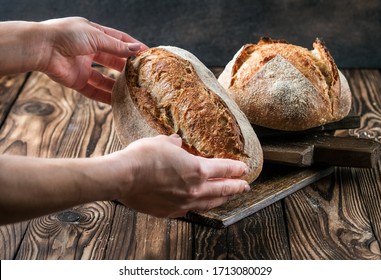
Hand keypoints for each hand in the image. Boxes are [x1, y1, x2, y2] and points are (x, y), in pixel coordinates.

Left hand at [38, 17, 147, 103]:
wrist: (41, 48)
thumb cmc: (66, 35)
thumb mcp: (96, 37)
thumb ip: (117, 46)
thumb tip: (137, 49)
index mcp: (93, 34)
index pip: (118, 40)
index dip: (132, 46)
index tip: (147, 54)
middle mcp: (89, 50)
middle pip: (113, 60)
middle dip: (127, 67)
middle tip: (142, 74)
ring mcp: (83, 66)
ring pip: (105, 78)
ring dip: (118, 84)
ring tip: (133, 90)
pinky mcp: (76, 81)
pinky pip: (94, 90)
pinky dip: (105, 96)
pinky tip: (118, 102)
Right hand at [111, 134, 249, 217]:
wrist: (123, 177)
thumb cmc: (143, 157)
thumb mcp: (162, 142)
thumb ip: (175, 144)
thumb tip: (178, 143)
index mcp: (197, 169)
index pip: (224, 170)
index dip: (236, 169)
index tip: (244, 169)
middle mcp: (195, 189)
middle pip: (223, 190)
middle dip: (236, 187)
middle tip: (245, 186)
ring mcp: (184, 203)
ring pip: (210, 203)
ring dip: (222, 199)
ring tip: (229, 197)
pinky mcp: (171, 212)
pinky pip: (191, 210)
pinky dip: (199, 206)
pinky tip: (200, 205)